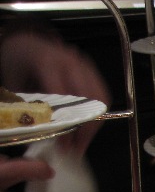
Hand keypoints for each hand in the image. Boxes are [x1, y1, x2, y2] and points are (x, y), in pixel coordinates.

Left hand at [0, 31, 110, 154]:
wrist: (27, 43)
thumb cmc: (19, 63)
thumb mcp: (14, 84)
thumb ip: (29, 108)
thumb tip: (46, 138)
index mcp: (48, 62)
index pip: (65, 98)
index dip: (68, 124)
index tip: (65, 145)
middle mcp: (71, 61)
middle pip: (88, 100)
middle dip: (85, 129)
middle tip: (76, 148)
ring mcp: (85, 65)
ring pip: (100, 100)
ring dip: (94, 123)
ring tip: (83, 141)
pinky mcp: (92, 71)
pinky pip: (103, 96)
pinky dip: (98, 114)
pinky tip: (87, 126)